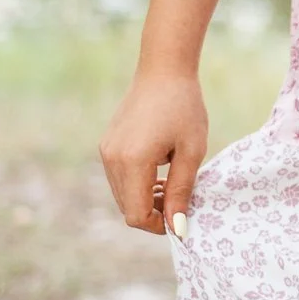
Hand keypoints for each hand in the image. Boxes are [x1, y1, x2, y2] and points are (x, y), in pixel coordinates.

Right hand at [99, 68, 209, 234]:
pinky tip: (158, 173)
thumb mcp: (191, 152)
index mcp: (133, 161)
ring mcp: (107, 152)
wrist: (163, 71)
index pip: (137, 215)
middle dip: (153, 214)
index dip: (159, 226)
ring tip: (171, 185)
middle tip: (180, 201)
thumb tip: (178, 228)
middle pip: (128, 209)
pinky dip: (136, 185)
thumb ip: (182, 192)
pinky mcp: (107, 145)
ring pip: (122, 196)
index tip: (181, 218)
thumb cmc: (184, 107)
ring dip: (145, 200)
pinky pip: (119, 179)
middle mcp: (113, 159)